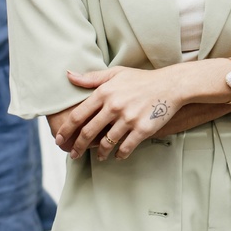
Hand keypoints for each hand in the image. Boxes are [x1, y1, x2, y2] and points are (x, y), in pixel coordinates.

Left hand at [55, 67, 179, 161]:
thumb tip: (68, 75)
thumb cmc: (142, 79)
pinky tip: (117, 156)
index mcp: (105, 92)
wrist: (171, 85)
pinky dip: (119, 155)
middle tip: (73, 154)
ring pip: (106, 143)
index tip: (59, 140)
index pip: (78, 115)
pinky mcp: (142, 129)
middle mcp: (114, 106)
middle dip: (77, 146)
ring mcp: (128, 119)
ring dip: (100, 153)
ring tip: (99, 156)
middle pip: (88, 133)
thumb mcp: (116, 73)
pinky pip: (125, 148)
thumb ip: (91, 78)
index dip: (66, 130)